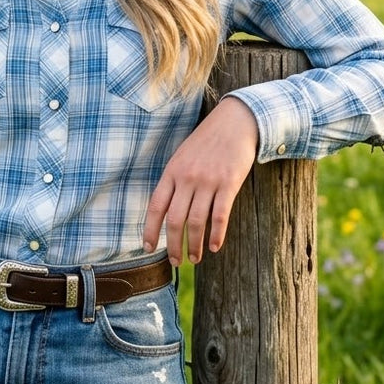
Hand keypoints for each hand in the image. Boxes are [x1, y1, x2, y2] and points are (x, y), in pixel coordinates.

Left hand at [143, 96, 258, 263]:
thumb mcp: (182, 156)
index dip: (150, 230)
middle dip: (173, 245)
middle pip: (175, 219)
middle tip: (175, 261)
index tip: (148, 248)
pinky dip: (216, 235)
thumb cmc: (207, 141)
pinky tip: (214, 247)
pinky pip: (220, 215)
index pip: (155, 206)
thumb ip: (175, 181)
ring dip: (194, 245)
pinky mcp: (229, 183)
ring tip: (195, 258)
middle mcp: (187, 178)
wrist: (235, 122)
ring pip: (196, 221)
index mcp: (172, 171)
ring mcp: (208, 181)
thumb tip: (167, 211)